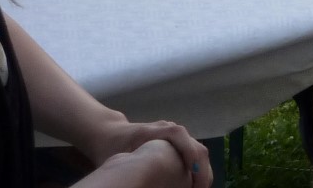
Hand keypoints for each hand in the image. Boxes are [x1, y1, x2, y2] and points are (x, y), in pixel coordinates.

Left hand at [85, 121, 210, 187]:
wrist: (111, 133)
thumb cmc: (110, 147)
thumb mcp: (114, 158)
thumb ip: (126, 166)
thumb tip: (139, 181)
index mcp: (153, 131)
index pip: (177, 133)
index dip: (187, 150)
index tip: (192, 171)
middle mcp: (169, 130)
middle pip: (195, 146)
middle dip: (202, 169)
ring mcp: (176, 135)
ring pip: (198, 152)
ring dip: (202, 171)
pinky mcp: (177, 142)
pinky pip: (193, 155)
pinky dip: (197, 170)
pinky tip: (193, 185)